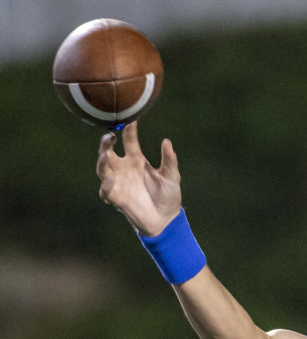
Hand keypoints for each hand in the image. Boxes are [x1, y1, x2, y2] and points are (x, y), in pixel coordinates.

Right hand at [96, 120, 181, 236]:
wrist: (166, 220)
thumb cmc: (168, 196)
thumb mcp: (172, 177)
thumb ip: (170, 160)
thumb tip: (167, 142)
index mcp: (136, 160)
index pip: (129, 140)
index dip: (129, 129)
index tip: (130, 118)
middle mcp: (124, 168)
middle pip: (108, 152)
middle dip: (105, 143)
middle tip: (109, 137)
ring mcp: (118, 183)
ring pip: (102, 169)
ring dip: (101, 162)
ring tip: (105, 156)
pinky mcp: (116, 198)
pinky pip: (106, 191)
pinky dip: (106, 186)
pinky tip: (111, 180)